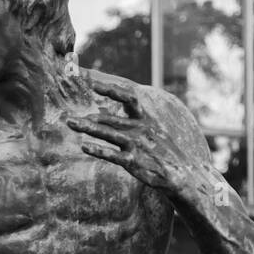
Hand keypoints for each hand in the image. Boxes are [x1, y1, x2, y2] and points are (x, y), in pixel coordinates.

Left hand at [67, 72, 192, 194]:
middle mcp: (140, 127)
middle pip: (110, 117)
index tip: (91, 81)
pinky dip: (98, 150)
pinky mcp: (133, 161)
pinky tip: (84, 146)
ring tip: (70, 122)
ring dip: (87, 127)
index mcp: (146, 116)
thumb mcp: (158, 126)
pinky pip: (112, 155)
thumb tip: (128, 105)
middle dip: (89, 114)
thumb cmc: (167, 148)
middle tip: (70, 110)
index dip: (108, 87)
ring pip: (107, 133)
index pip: (126, 96)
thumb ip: (140, 116)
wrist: (183, 172)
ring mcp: (136, 144)